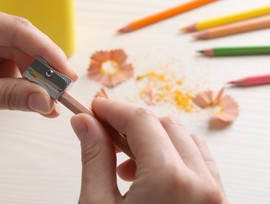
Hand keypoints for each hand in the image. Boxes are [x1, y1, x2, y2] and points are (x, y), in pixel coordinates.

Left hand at [0, 1, 76, 155]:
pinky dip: (9, 93)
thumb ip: (8, 95)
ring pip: (15, 65)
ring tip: (35, 109)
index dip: (46, 52)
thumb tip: (46, 100)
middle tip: (58, 96)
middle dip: (39, 74)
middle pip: (20, 47)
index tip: (66, 74)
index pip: (17, 30)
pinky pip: (4, 77)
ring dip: (24, 87)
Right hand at [71, 98, 227, 203]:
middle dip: (131, 123)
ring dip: (154, 138)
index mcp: (170, 180)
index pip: (140, 121)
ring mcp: (214, 194)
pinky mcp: (217, 202)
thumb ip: (94, 158)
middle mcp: (201, 183)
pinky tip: (150, 173)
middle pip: (164, 124)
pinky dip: (173, 155)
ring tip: (126, 161)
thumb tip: (84, 122)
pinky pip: (199, 161)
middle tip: (105, 132)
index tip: (95, 108)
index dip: (113, 109)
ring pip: (185, 139)